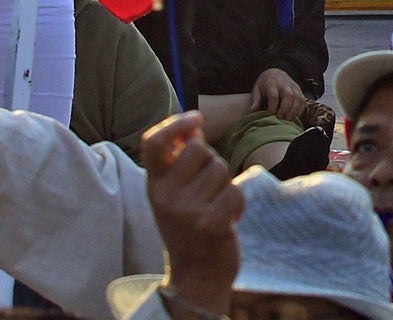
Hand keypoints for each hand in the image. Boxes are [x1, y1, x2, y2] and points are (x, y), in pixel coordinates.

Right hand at [142, 113, 241, 316]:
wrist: (197, 274)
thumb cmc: (190, 225)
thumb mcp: (176, 193)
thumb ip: (181, 159)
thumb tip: (194, 121)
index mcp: (155, 185)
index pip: (153, 143)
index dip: (175, 122)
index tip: (197, 117)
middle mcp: (166, 197)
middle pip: (200, 149)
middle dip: (212, 161)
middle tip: (208, 188)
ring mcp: (187, 211)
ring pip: (222, 169)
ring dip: (226, 185)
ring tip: (216, 207)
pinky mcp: (210, 224)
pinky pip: (236, 191)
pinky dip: (239, 204)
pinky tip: (227, 220)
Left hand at [249, 68, 308, 122]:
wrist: (275, 73)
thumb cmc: (265, 83)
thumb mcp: (257, 89)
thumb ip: (255, 100)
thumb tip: (252, 110)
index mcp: (272, 83)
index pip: (274, 96)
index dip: (272, 107)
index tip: (269, 114)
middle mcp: (284, 84)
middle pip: (288, 96)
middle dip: (285, 108)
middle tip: (280, 117)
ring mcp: (293, 86)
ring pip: (298, 98)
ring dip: (294, 110)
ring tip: (288, 119)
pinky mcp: (299, 90)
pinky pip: (303, 100)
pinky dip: (300, 109)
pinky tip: (294, 116)